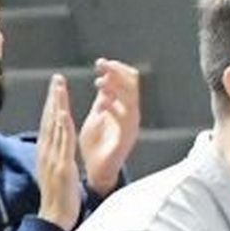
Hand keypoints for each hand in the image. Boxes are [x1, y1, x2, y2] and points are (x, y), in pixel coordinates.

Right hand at [36, 74, 84, 230]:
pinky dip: (62, 127)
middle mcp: (47, 151)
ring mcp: (53, 157)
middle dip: (53, 98)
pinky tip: (63, 113)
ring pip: (55, 126)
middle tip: (56, 79)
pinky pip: (62, 143)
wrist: (54, 218)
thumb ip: (55, 160)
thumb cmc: (58, 199)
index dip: (52, 105)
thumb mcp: (56, 174)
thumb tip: (57, 150)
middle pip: (50, 120)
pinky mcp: (62, 165)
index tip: (55, 89)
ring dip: (57, 106)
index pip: (49, 123)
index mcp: (46, 153)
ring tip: (59, 88)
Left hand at [78, 58, 140, 194]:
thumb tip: (106, 77)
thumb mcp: (99, 114)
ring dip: (116, 88)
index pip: (128, 82)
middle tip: (102, 64)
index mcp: (123, 107)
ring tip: (100, 82)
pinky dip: (115, 109)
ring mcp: (130, 126)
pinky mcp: (126, 138)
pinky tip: (102, 104)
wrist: (96, 168)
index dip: (116, 70)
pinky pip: (125, 121)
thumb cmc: (97, 141)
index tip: (101, 62)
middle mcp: (130, 114)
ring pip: (131, 100)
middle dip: (118, 72)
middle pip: (132, 87)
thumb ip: (104, 97)